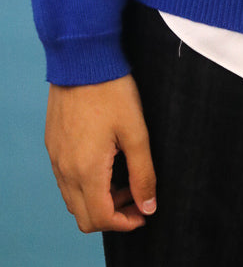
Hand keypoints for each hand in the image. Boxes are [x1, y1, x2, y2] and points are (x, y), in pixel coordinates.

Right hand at [45, 74, 156, 233]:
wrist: (82, 59)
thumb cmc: (111, 91)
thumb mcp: (136, 131)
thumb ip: (143, 173)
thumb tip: (148, 206)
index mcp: (86, 170)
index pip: (101, 218)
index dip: (125, 223)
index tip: (144, 213)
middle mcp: (65, 170)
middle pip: (84, 216)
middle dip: (112, 215)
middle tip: (136, 197)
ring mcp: (56, 158)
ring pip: (73, 199)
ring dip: (98, 200)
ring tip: (125, 180)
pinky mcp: (53, 145)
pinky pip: (66, 180)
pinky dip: (86, 184)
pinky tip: (106, 164)